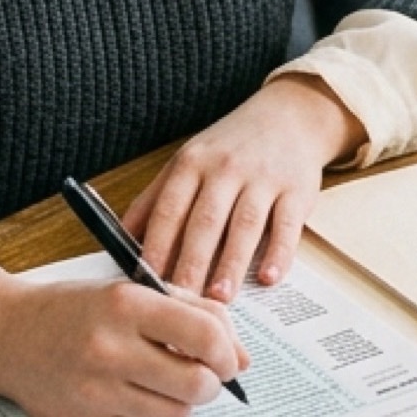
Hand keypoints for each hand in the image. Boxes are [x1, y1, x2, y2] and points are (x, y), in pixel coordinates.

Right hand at [0, 265, 247, 416]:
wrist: (9, 335)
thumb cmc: (76, 308)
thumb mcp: (133, 290)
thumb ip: (192, 312)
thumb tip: (240, 357)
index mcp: (127, 303)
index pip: (203, 333)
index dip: (228, 351)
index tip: (229, 357)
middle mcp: (111, 347)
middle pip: (195, 383)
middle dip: (212, 382)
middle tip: (205, 372)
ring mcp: (97, 390)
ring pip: (175, 412)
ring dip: (186, 400)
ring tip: (171, 380)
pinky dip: (159, 414)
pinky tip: (147, 395)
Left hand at [122, 74, 365, 301]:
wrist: (288, 116)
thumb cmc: (230, 148)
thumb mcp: (188, 161)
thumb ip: (155, 199)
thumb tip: (120, 240)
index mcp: (193, 163)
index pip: (170, 208)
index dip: (157, 245)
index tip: (146, 281)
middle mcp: (226, 168)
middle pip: (205, 221)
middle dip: (191, 263)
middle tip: (181, 302)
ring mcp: (264, 178)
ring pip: (245, 225)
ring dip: (231, 263)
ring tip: (219, 299)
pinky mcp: (297, 190)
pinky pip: (286, 225)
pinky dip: (278, 253)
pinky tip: (268, 278)